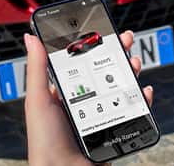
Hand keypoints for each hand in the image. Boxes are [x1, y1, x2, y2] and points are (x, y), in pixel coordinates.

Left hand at [24, 31, 153, 165]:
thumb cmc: (45, 143)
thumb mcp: (38, 100)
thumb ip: (37, 68)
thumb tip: (30, 37)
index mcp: (63, 93)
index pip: (79, 63)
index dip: (91, 46)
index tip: (100, 30)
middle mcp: (83, 103)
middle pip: (104, 72)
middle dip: (116, 54)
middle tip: (125, 39)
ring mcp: (100, 115)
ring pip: (120, 88)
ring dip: (130, 72)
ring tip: (134, 62)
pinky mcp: (115, 129)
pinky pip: (133, 111)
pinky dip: (141, 99)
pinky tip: (143, 90)